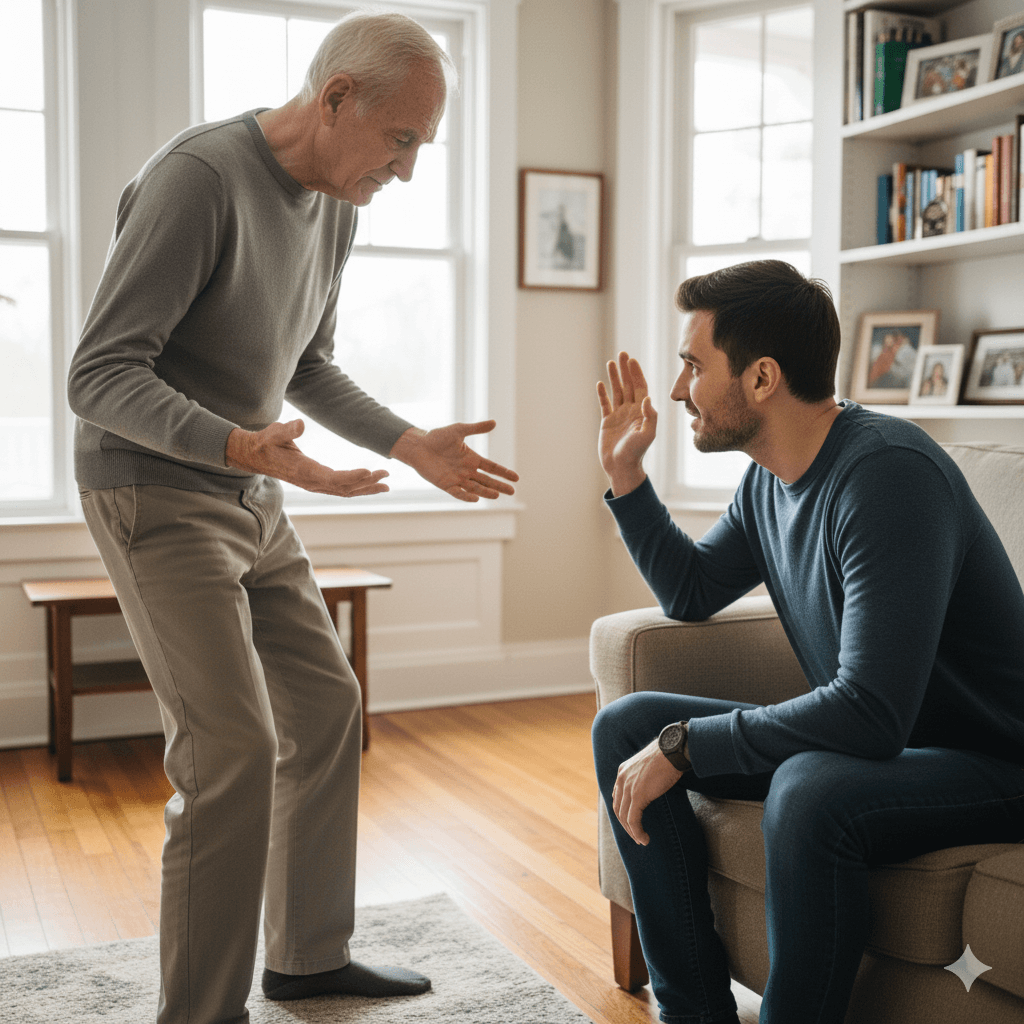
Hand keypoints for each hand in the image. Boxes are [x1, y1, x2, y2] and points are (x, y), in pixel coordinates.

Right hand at [225, 420, 390, 496]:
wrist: (255, 456)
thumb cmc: (265, 442)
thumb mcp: (273, 433)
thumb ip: (286, 430)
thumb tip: (301, 424)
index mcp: (304, 471)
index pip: (332, 478)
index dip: (351, 476)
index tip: (369, 471)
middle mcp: (312, 482)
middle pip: (344, 487)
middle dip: (367, 483)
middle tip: (386, 475)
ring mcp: (315, 484)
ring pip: (345, 491)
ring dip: (367, 488)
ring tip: (386, 484)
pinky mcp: (317, 482)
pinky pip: (341, 489)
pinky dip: (358, 488)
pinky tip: (371, 483)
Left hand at [390, 420, 518, 501]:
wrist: (418, 445)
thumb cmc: (437, 437)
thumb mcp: (459, 430)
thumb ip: (476, 428)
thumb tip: (494, 423)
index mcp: (472, 459)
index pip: (492, 468)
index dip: (504, 472)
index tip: (516, 478)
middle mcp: (467, 471)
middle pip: (487, 481)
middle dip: (500, 486)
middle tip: (512, 492)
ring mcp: (457, 479)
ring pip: (475, 488)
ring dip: (486, 492)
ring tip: (497, 495)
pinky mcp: (446, 484)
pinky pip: (458, 493)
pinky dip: (466, 496)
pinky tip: (476, 498)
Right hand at [597, 351, 657, 495]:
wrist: (622, 467)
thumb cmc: (636, 453)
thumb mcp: (647, 435)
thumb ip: (650, 416)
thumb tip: (647, 398)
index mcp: (642, 412)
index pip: (641, 387)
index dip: (636, 373)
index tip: (631, 360)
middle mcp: (631, 411)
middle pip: (629, 385)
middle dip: (625, 370)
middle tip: (622, 354)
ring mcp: (619, 415)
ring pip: (617, 391)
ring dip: (614, 377)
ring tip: (610, 362)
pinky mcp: (607, 422)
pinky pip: (604, 404)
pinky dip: (602, 394)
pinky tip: (599, 383)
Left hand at [612, 736, 683, 845]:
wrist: (673, 751)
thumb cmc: (667, 757)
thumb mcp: (649, 765)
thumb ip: (644, 776)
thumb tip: (650, 787)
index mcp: (623, 771)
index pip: (617, 796)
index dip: (623, 812)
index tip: (632, 822)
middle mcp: (621, 778)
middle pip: (618, 808)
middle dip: (626, 825)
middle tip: (636, 836)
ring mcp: (628, 787)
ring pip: (624, 817)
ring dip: (632, 832)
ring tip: (641, 840)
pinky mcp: (637, 796)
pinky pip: (633, 820)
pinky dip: (637, 832)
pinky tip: (644, 839)